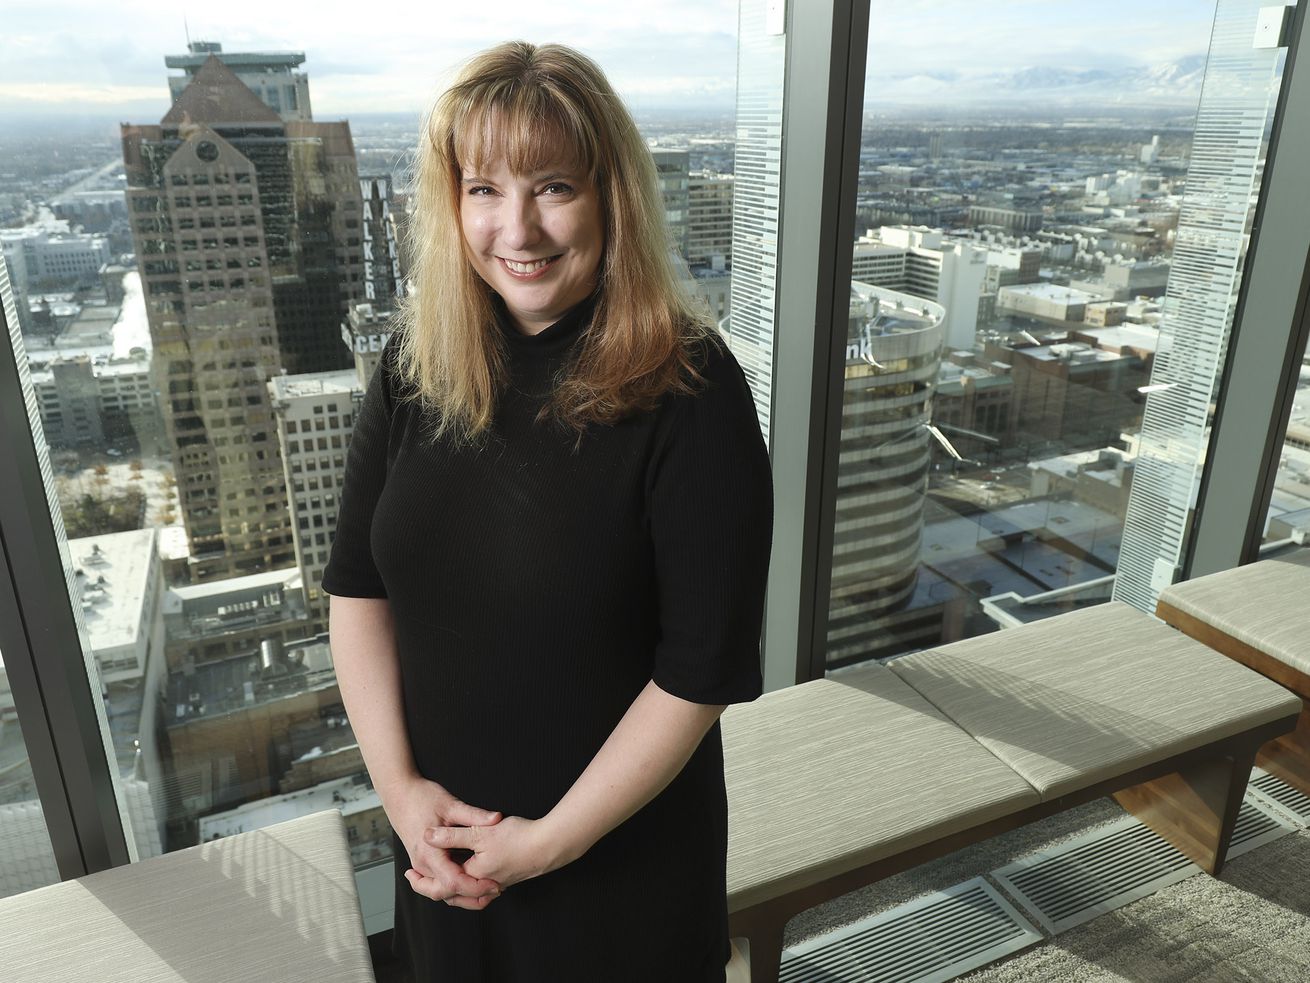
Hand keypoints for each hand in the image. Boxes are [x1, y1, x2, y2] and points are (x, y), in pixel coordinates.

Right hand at [384, 776, 502, 909]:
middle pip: (446, 894)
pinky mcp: (422, 862)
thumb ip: (474, 815)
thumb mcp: (450, 804)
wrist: (399, 794)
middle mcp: (422, 864)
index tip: (494, 884)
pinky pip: (438, 882)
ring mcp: (420, 865)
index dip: (475, 887)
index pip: (453, 882)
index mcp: (429, 853)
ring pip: (441, 892)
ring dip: (463, 895)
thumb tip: (496, 819)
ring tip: (487, 887)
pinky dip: (455, 886)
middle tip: (495, 889)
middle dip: (471, 898)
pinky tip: (473, 879)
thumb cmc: (421, 797)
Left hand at [422, 816, 570, 891]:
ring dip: (449, 886)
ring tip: (434, 877)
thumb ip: (452, 835)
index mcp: (474, 875)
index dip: (423, 878)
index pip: (442, 884)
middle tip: (414, 879)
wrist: (551, 845)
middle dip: (432, 888)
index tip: (409, 871)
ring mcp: (497, 883)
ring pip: (466, 892)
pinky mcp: (507, 877)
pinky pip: (479, 887)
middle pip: (452, 895)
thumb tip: (427, 835)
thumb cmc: (518, 837)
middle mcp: (484, 885)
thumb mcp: (480, 832)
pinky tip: (464, 870)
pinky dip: (466, 882)